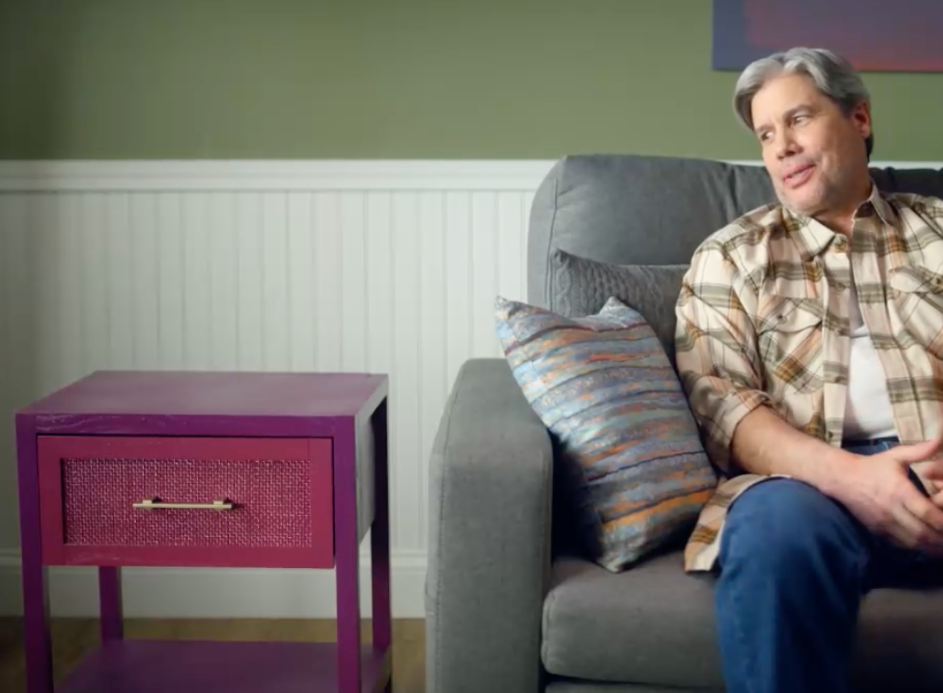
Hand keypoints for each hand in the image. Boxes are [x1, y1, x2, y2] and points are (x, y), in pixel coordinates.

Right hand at [829, 438, 942, 556]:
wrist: (842, 478)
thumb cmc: (872, 466)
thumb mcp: (895, 456)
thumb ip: (918, 451)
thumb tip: (939, 441)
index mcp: (899, 490)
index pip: (926, 512)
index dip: (942, 521)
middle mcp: (892, 510)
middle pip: (922, 532)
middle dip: (940, 539)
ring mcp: (884, 522)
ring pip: (913, 543)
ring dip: (932, 547)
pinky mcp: (878, 530)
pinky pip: (901, 544)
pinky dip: (917, 548)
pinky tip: (927, 547)